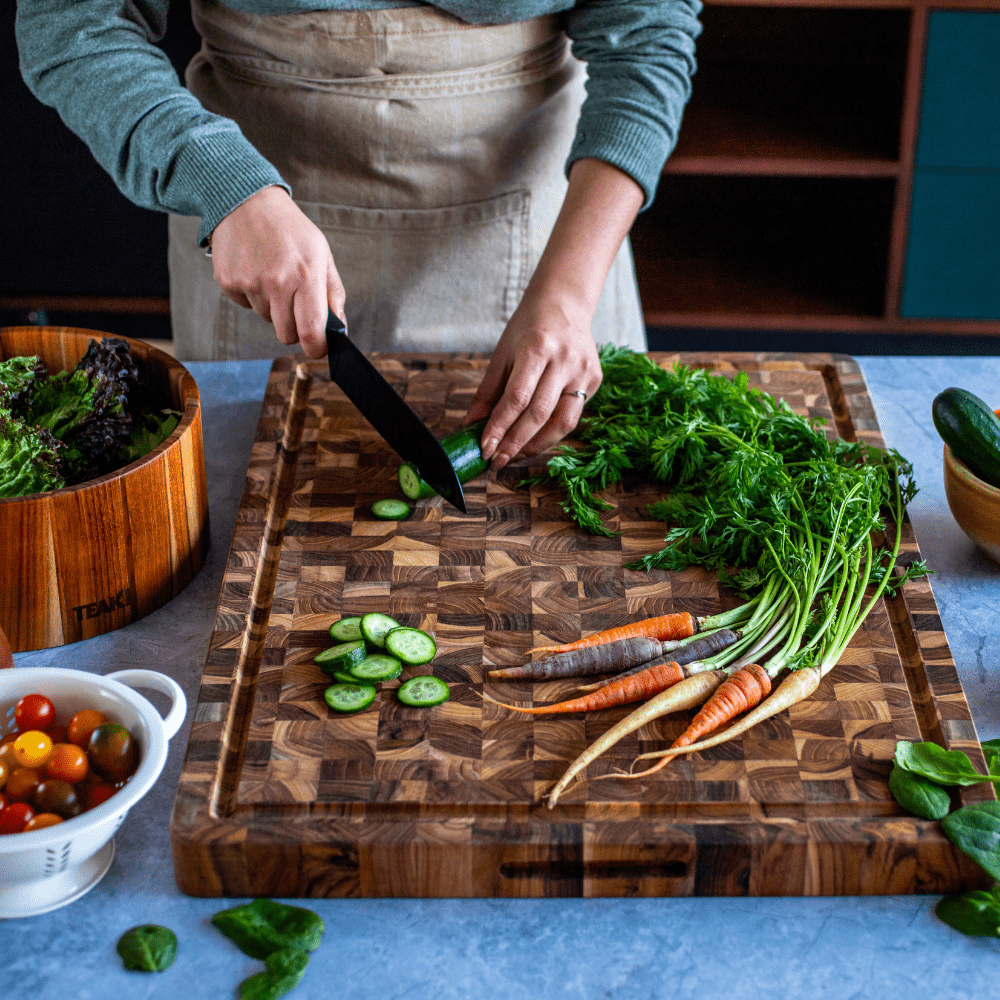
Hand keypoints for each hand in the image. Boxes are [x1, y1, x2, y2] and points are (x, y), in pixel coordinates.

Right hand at [208, 186, 344, 357]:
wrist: (246, 201)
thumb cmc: (290, 229)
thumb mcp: (322, 254)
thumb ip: (333, 293)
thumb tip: (340, 328)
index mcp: (306, 276)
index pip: (311, 332)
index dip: (316, 347)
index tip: (318, 346)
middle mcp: (277, 282)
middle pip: (287, 335)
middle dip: (294, 327)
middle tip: (295, 302)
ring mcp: (250, 283)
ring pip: (267, 319)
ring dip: (272, 306)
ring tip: (272, 273)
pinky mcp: (228, 282)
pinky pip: (246, 305)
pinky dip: (252, 295)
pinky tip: (255, 269)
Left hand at [464, 287, 602, 469]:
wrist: (564, 303)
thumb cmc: (528, 328)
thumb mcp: (502, 354)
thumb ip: (487, 393)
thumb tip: (469, 426)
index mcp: (537, 348)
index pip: (516, 398)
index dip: (499, 427)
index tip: (484, 449)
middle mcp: (564, 360)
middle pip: (539, 414)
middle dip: (515, 443)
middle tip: (496, 462)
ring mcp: (584, 371)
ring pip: (563, 422)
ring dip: (536, 445)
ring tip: (514, 456)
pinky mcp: (595, 379)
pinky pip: (572, 415)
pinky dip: (551, 433)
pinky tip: (534, 440)